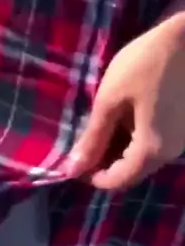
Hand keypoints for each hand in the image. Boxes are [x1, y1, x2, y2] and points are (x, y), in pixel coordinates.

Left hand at [67, 18, 184, 189]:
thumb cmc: (147, 63)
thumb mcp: (111, 98)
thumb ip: (92, 137)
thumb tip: (72, 170)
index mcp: (152, 151)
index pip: (117, 181)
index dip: (90, 175)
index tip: (72, 157)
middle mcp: (171, 154)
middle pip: (132, 172)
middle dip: (104, 161)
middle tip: (83, 137)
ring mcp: (181, 141)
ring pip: (144, 158)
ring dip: (119, 148)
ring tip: (100, 122)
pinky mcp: (184, 127)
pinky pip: (155, 143)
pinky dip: (134, 136)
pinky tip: (123, 114)